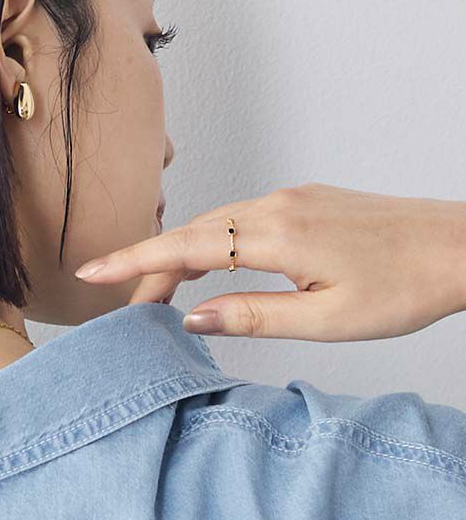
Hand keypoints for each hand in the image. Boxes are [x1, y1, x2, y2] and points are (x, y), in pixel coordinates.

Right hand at [73, 185, 465, 340]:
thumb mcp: (325, 320)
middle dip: (151, 269)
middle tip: (128, 313)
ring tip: (158, 299)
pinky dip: (212, 245)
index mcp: (279, 236)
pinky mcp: (310, 203)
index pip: (186, 248)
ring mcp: (297, 199)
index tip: (91, 272)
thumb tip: (193, 317)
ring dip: (181, 258)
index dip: (134, 261)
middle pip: (194, 234)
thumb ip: (252, 317)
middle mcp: (281, 206)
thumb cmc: (405, 288)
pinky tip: (207, 271)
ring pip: (217, 225)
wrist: (463, 248)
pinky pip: (242, 220)